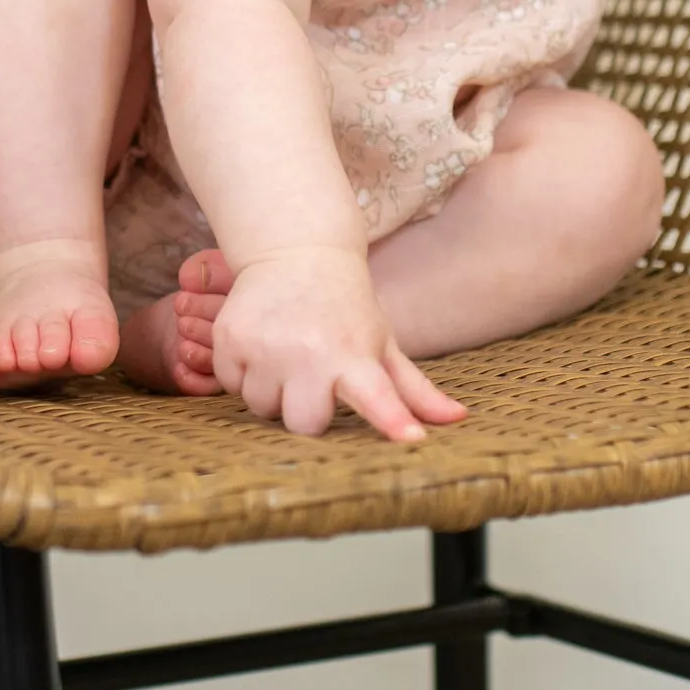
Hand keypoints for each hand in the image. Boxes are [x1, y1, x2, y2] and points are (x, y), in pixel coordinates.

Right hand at [212, 245, 467, 441]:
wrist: (296, 249)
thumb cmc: (345, 306)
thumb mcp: (382, 341)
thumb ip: (413, 388)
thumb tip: (459, 419)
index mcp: (355, 354)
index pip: (378, 396)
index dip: (392, 420)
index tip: (411, 439)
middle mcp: (310, 350)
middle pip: (304, 425)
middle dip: (306, 409)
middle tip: (313, 375)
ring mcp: (266, 344)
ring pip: (262, 408)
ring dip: (272, 390)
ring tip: (287, 352)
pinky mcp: (231, 338)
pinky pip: (231, 384)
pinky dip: (243, 371)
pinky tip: (262, 341)